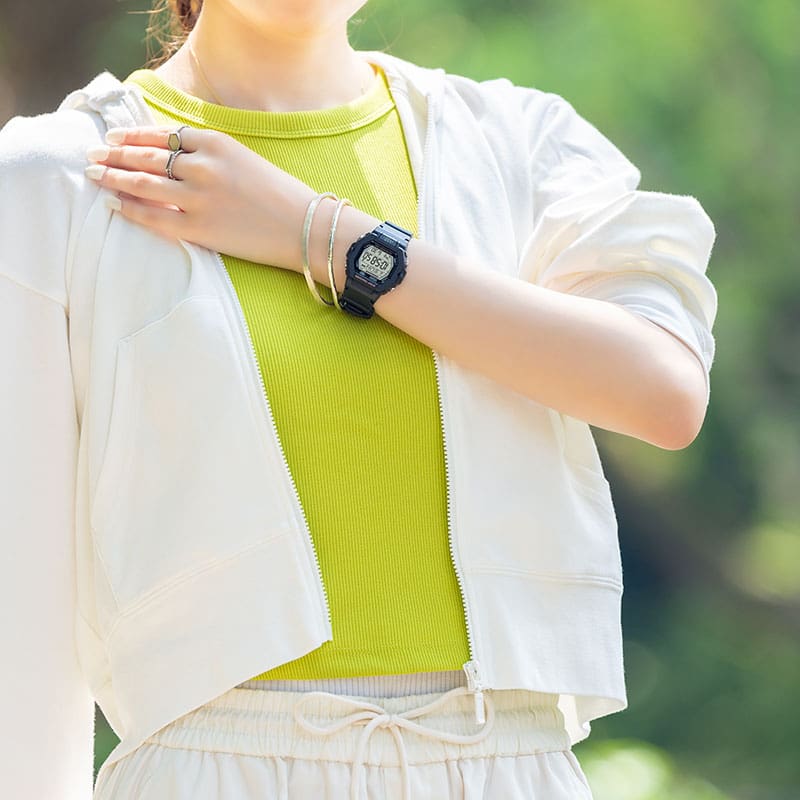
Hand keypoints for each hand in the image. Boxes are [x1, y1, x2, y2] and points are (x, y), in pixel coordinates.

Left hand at [84, 125, 316, 270]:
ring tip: (94, 176)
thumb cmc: (281, 195)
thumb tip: (175, 158)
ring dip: (113, 178)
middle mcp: (202, 166)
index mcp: (216, 143)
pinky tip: (114, 204)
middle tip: (92, 155)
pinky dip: (130, 209)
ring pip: (143, 184)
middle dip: (114, 155)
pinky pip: (154, 217)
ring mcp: (198, 198)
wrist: (305, 228)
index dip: (133, 137)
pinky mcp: (199, 228)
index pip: (162, 135)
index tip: (114, 139)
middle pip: (146, 157)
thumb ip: (211, 155)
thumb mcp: (245, 159)